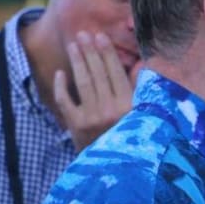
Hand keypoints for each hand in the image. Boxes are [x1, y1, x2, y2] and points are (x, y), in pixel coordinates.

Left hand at [54, 31, 134, 150]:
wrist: (116, 169)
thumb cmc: (133, 138)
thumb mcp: (143, 115)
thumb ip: (142, 90)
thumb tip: (143, 65)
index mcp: (129, 106)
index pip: (116, 73)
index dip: (107, 53)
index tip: (101, 37)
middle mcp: (110, 110)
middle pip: (97, 74)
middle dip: (90, 52)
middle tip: (83, 34)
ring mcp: (91, 117)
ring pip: (82, 83)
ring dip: (77, 62)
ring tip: (73, 45)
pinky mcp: (76, 125)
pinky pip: (65, 101)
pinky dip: (61, 87)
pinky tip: (61, 73)